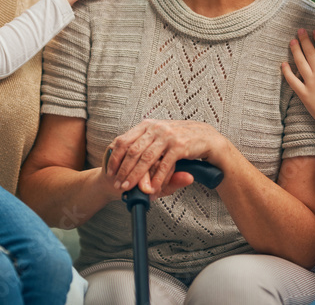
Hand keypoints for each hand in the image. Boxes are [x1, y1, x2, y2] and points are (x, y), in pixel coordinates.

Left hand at [105, 119, 222, 195]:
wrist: (205, 136)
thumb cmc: (178, 138)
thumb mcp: (158, 135)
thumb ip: (143, 142)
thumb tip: (120, 150)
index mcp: (147, 125)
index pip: (123, 141)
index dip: (114, 158)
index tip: (110, 172)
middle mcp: (155, 128)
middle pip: (132, 151)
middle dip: (123, 170)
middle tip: (117, 184)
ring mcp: (167, 136)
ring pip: (146, 159)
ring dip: (136, 176)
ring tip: (129, 187)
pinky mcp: (179, 146)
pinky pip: (164, 165)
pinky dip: (156, 179)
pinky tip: (151, 188)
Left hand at [282, 29, 314, 139]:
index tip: (314, 31)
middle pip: (311, 53)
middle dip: (305, 40)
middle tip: (300, 31)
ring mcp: (311, 84)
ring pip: (300, 63)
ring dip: (295, 51)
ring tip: (292, 41)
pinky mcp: (303, 93)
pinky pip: (292, 80)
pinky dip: (287, 72)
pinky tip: (283, 63)